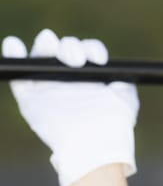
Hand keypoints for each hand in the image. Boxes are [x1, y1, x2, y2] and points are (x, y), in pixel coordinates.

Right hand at [2, 29, 138, 185]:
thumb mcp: (125, 98)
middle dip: (68, 46)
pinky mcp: (31, 101)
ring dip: (44, 46)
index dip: (91, 49)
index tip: (98, 59)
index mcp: (91, 78)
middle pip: (62, 51)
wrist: (96, 144)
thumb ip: (122, 80)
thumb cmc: (115, 124)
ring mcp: (50, 89)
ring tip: (48, 41)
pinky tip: (13, 43)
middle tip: (76, 58)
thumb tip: (121, 68)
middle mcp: (70, 80)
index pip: (86, 52)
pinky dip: (14, 57)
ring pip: (42, 59)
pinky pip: (19, 78)